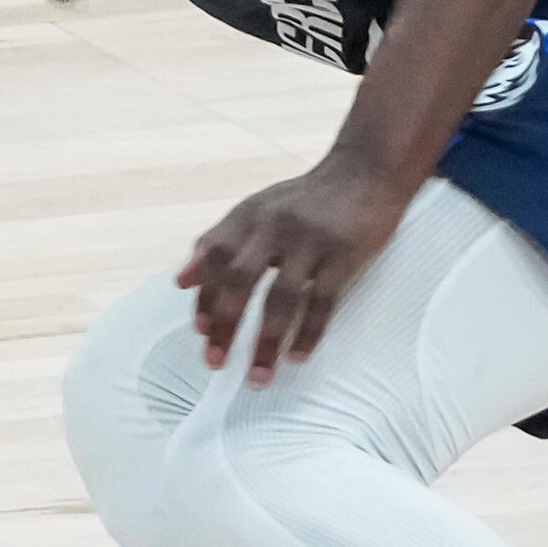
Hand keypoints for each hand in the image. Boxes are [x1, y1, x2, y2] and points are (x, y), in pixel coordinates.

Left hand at [176, 153, 409, 383]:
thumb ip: (220, 240)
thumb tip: (180, 280)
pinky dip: (309, 333)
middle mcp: (275, 225)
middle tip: (216, 363)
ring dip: (266, 342)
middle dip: (225, 325)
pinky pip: (323, 301)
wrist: (367, 170)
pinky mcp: (345, 254)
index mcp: (250, 215)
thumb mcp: (258, 209)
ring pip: (282, 298)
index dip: (204, 295)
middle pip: (241, 280)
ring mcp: (312, 240)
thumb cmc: (308, 198)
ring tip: (259, 376)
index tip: (200, 332)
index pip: (214, 257)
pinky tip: (298, 357)